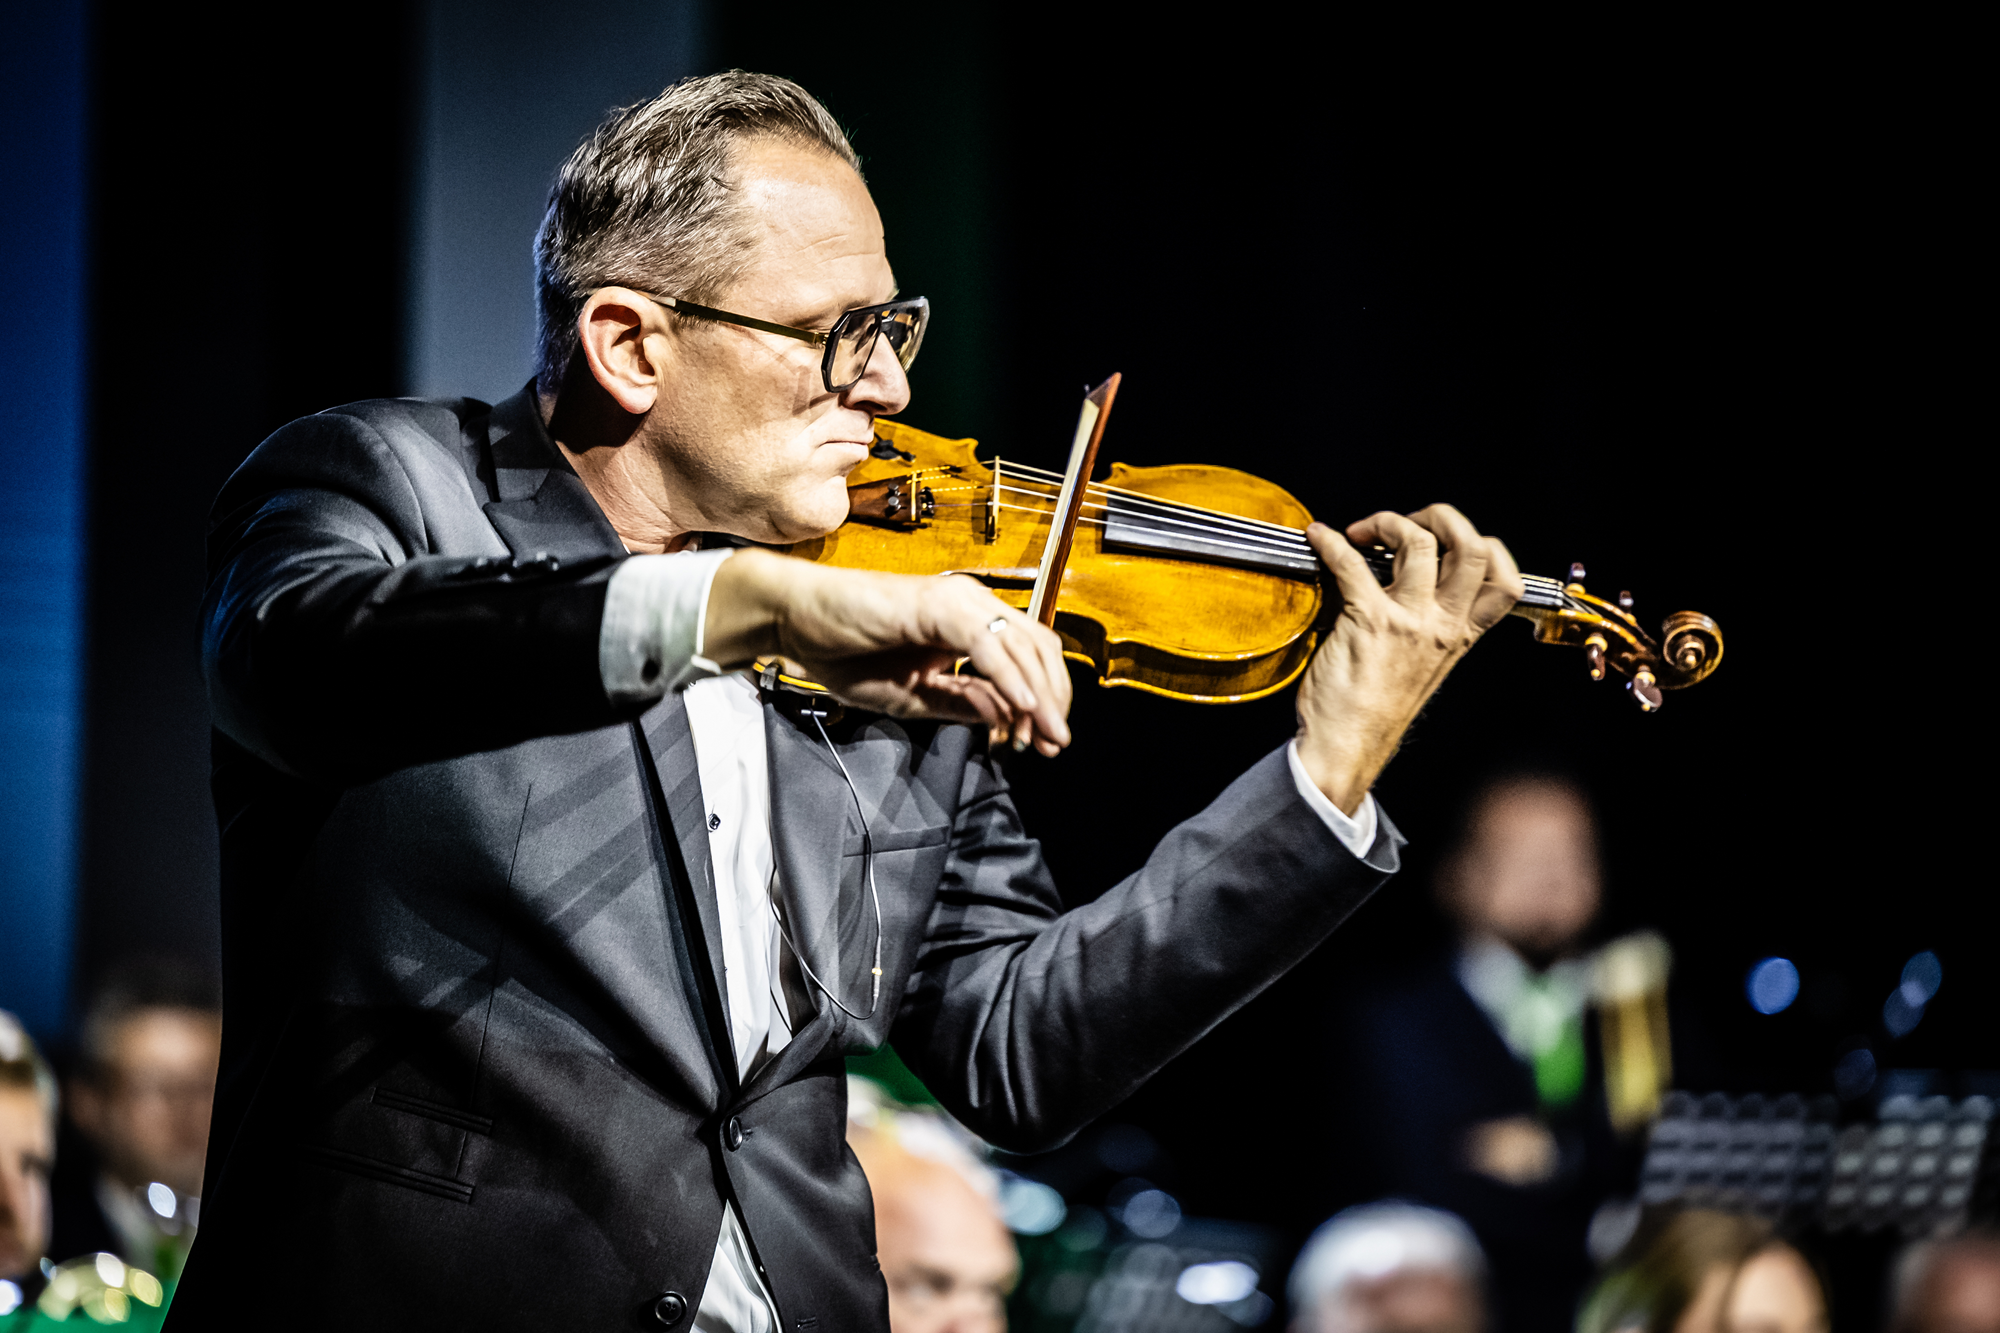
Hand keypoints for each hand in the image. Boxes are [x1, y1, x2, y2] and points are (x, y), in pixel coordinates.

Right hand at [702, 550, 1073, 754]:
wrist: (793, 620)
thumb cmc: (842, 651)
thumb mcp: (912, 696)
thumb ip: (960, 703)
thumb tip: (1005, 720)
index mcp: (967, 622)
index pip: (1027, 656)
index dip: (1045, 700)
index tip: (1046, 741)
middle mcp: (970, 605)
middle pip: (1037, 649)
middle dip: (1052, 701)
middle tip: (1053, 744)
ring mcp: (956, 601)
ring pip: (1021, 646)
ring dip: (1039, 695)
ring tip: (1043, 734)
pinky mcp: (936, 606)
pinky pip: (987, 645)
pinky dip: (1010, 678)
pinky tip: (1021, 708)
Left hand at [1295, 505, 1522, 813]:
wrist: (1345, 747)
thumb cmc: (1374, 710)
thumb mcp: (1422, 666)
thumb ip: (1427, 626)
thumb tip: (1408, 583)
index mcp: (1459, 636)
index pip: (1504, 581)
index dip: (1487, 547)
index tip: (1450, 542)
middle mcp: (1443, 625)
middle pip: (1472, 547)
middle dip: (1441, 517)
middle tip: (1408, 523)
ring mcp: (1409, 622)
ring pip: (1419, 543)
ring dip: (1386, 522)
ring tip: (1360, 532)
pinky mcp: (1368, 621)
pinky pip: (1352, 563)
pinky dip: (1332, 542)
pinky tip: (1320, 538)